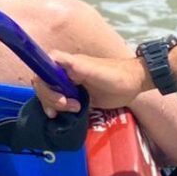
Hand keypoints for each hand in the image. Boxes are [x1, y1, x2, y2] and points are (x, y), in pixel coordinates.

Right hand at [33, 51, 147, 117]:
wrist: (134, 84)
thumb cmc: (116, 75)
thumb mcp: (96, 70)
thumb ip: (75, 65)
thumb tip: (52, 57)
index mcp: (67, 64)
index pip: (43, 68)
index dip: (43, 82)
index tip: (55, 94)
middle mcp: (65, 74)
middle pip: (44, 84)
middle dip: (51, 97)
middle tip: (68, 106)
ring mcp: (70, 86)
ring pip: (50, 95)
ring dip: (55, 105)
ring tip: (74, 110)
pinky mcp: (77, 98)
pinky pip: (59, 104)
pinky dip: (57, 111)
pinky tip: (59, 117)